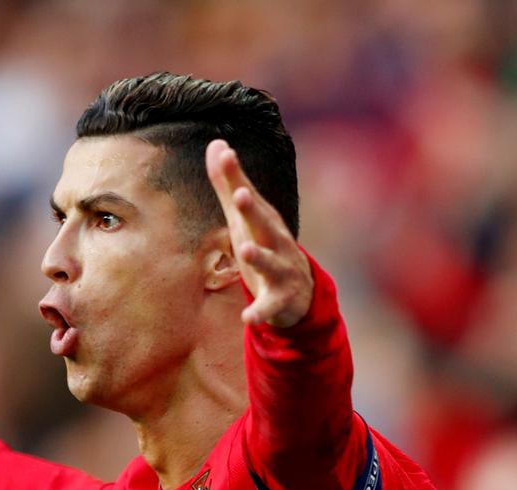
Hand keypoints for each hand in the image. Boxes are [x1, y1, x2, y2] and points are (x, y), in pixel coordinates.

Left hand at [205, 139, 312, 327]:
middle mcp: (276, 242)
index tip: (225, 153)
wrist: (300, 294)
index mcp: (264, 222)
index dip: (236, 176)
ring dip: (261, 257)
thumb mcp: (244, 218)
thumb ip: (229, 184)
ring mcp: (280, 270)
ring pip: (272, 263)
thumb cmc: (266, 247)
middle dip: (254, 210)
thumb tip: (217, 144)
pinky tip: (247, 318)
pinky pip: (269, 307)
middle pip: (265, 224)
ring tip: (246, 249)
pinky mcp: (280, 299)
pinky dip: (259, 312)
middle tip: (241, 194)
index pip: (248, 195)